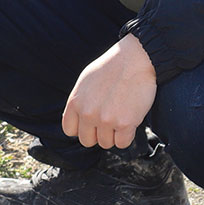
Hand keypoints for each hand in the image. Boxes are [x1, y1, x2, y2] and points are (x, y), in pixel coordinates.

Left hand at [62, 34, 156, 149]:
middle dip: (98, 134)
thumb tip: (78, 118)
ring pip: (106, 143)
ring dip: (114, 134)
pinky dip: (127, 136)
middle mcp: (87, 113)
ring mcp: (106, 119)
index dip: (81, 129)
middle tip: (108, 120)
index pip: (69, 130)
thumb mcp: (85, 82)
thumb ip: (80, 101)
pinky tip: (130, 120)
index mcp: (75, 102)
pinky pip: (123, 144)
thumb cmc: (111, 68)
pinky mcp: (125, 124)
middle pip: (87, 140)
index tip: (91, 124)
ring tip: (120, 116)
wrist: (134, 60)